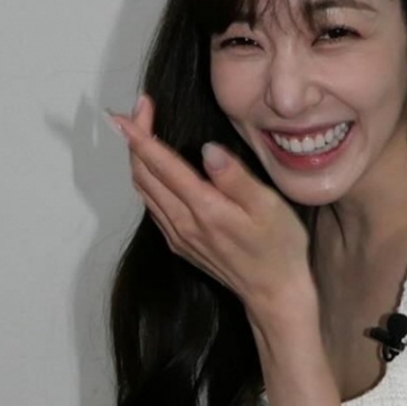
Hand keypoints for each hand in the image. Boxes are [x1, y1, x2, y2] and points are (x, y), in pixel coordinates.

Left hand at [111, 95, 310, 314]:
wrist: (273, 294)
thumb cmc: (279, 246)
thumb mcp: (268, 207)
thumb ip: (235, 177)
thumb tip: (207, 150)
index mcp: (202, 208)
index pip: (161, 164)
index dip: (140, 135)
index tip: (127, 112)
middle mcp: (182, 223)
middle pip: (143, 175)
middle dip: (134, 140)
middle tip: (135, 111)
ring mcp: (178, 236)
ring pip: (144, 192)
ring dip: (137, 160)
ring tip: (139, 131)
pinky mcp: (180, 244)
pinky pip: (153, 206)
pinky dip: (146, 181)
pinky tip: (153, 168)